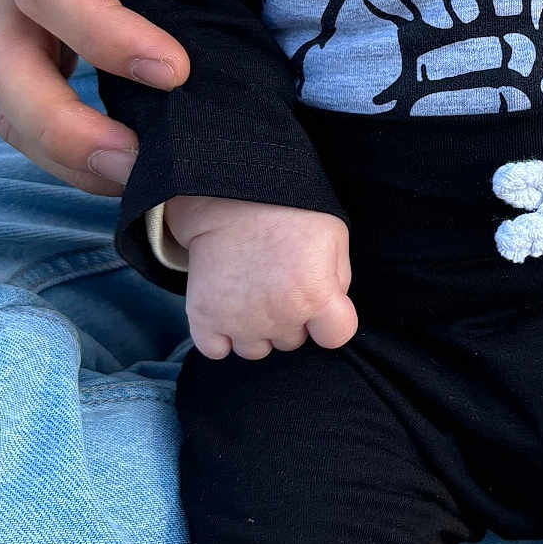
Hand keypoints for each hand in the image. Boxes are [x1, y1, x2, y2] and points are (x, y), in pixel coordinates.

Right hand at [0, 0, 188, 194]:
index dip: (104, 34)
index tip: (174, 67)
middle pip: (4, 73)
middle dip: (63, 129)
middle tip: (139, 166)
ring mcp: (15, 23)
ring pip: (9, 106)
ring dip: (64, 158)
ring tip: (140, 187)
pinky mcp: (35, 47)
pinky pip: (32, 110)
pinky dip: (72, 152)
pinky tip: (138, 170)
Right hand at [167, 197, 357, 360]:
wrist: (232, 192)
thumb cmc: (289, 212)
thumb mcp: (334, 237)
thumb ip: (338, 280)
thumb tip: (330, 311)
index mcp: (315, 294)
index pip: (337, 336)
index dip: (331, 322)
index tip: (321, 306)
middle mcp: (279, 315)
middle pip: (292, 341)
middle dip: (291, 318)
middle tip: (279, 282)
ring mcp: (239, 320)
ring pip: (256, 349)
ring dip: (256, 329)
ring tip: (253, 292)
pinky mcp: (204, 317)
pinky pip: (216, 351)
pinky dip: (219, 336)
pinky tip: (227, 309)